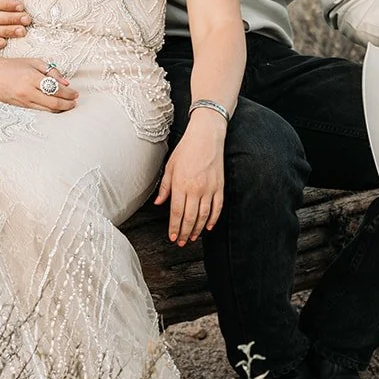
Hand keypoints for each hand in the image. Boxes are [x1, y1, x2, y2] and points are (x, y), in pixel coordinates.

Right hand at [0, 58, 77, 112]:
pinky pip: (39, 110)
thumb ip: (50, 71)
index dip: (68, 92)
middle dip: (67, 104)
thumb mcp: (33, 62)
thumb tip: (65, 82)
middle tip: (74, 102)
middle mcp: (28, 91)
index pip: (56, 88)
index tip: (75, 93)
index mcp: (32, 78)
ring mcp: (23, 101)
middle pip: (54, 102)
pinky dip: (49, 110)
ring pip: (47, 109)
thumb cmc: (12, 66)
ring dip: (60, 109)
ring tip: (68, 106)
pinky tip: (55, 107)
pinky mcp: (20, 107)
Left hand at [154, 115, 225, 246]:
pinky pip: (217, 208)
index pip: (176, 212)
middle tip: (180, 242)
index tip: (172, 237)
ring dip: (197, 229)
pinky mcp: (220, 187)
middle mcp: (195, 189)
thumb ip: (164, 187)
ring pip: (203, 216)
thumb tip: (158, 203)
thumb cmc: (186, 149)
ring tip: (192, 237)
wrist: (206, 137)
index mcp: (180, 184)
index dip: (174, 227)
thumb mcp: (170, 166)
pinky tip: (208, 227)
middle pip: (189, 218)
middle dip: (184, 232)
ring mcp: (209, 189)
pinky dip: (213, 219)